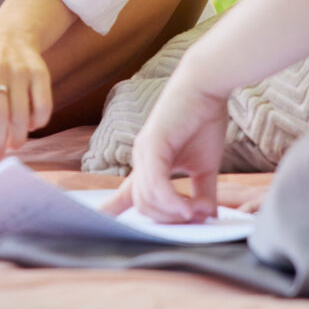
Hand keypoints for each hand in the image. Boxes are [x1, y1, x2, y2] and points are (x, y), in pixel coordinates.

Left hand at [103, 76, 228, 223]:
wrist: (207, 86)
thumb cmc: (204, 121)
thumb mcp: (205, 167)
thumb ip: (203, 192)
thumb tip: (208, 218)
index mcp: (148, 164)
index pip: (125, 194)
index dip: (111, 210)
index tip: (100, 223)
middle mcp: (141, 159)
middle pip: (143, 207)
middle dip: (169, 220)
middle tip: (198, 216)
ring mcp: (144, 151)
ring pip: (147, 199)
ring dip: (174, 213)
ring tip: (200, 211)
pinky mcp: (153, 144)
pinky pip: (156, 184)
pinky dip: (172, 201)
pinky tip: (188, 208)